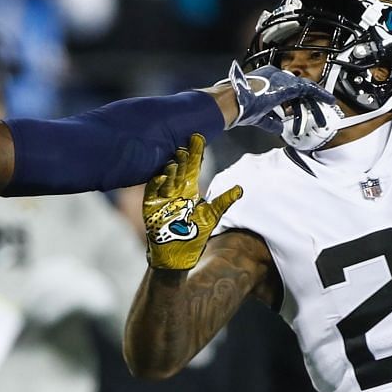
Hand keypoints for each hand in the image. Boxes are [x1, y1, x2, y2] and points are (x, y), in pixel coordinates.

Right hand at [143, 134, 240, 271]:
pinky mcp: (150, 205)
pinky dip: (157, 182)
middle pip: (178, 167)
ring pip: (166, 174)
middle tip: (185, 145)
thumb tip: (240, 189)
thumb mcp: (211, 216)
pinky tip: (163, 175)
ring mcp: (162, 196)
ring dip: (171, 167)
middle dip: (181, 155)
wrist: (176, 255)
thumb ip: (223, 201)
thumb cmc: (194, 236)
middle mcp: (175, 190)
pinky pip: (152, 189)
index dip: (195, 152)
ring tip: (177, 160)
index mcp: (189, 190)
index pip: (192, 166)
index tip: (198, 137)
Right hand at [226, 61, 338, 149]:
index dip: (297, 103)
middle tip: (318, 117)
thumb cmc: (240, 107)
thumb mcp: (258, 116)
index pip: (287, 91)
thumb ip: (270, 121)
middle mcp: (275, 77)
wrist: (232, 102)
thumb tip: (279, 127)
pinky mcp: (287, 85)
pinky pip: (309, 88)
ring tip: (323, 119)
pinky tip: (329, 101)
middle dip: (309, 105)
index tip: (302, 110)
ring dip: (315, 106)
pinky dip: (320, 94)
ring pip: (305, 90)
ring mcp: (281, 79)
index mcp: (267, 82)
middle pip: (298, 91)